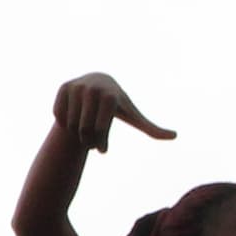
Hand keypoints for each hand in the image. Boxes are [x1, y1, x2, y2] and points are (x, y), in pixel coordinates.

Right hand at [52, 72, 174, 155]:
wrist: (96, 84)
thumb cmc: (118, 106)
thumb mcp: (134, 116)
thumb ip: (153, 128)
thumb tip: (175, 136)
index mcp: (111, 96)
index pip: (102, 127)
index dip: (102, 142)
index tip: (103, 152)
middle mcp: (93, 88)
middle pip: (85, 127)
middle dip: (89, 140)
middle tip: (92, 143)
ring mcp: (77, 86)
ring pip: (70, 123)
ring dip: (76, 134)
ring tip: (83, 131)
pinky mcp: (63, 87)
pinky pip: (59, 116)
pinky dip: (64, 122)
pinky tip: (74, 117)